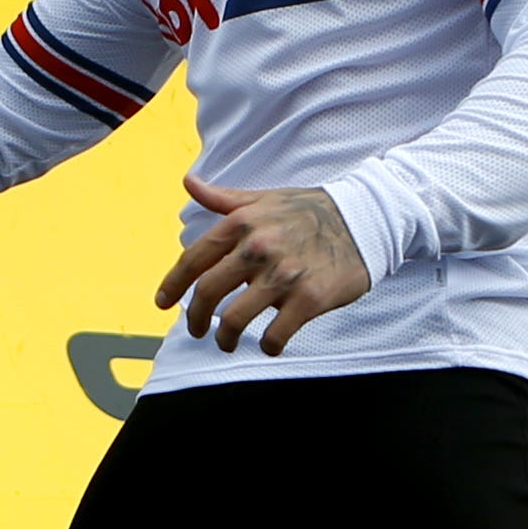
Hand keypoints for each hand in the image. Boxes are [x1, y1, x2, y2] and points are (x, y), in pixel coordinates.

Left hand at [157, 175, 371, 355]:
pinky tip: (269, 344)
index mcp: (242, 224)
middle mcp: (257, 248)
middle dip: (195, 318)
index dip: (173, 284)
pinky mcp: (309, 299)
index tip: (162, 302)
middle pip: (207, 293)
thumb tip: (188, 183)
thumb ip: (223, 198)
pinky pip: (276, 334)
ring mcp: (283, 275)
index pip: (193, 259)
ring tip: (226, 342)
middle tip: (196, 329)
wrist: (365, 218)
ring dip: (224, 339)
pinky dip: (268, 346)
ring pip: (234, 320)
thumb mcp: (263, 198)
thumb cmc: (310, 210)